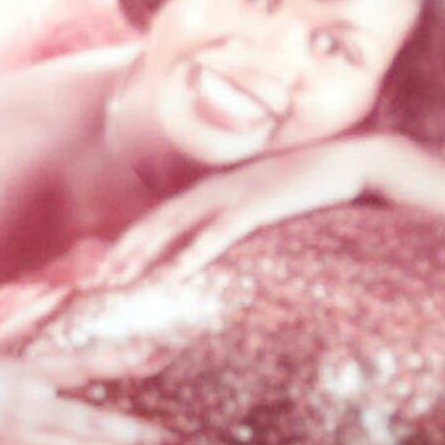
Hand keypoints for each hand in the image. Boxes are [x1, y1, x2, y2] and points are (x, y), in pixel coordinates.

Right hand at [0, 300, 159, 444]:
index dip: (122, 360)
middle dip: (136, 431)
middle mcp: (29, 406)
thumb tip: (56, 292)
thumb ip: (24, 322)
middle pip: (92, 419)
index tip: (157, 359)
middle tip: (173, 440)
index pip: (84, 364)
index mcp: (25, 372)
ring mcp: (20, 440)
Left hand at [87, 132, 431, 299]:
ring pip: (176, 226)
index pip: (159, 219)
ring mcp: (235, 194)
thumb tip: (217, 254)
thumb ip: (237, 223)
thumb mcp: (264, 206)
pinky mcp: (261, 203)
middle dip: (122, 253)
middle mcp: (215, 189)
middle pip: (155, 223)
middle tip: (92, 282)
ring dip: (145, 254)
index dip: (129, 244)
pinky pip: (220, 232)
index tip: (102, 270)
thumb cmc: (309, 188)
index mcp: (213, 191)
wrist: (352, 162)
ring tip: (119, 279)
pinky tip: (177, 272)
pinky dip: (196, 251)